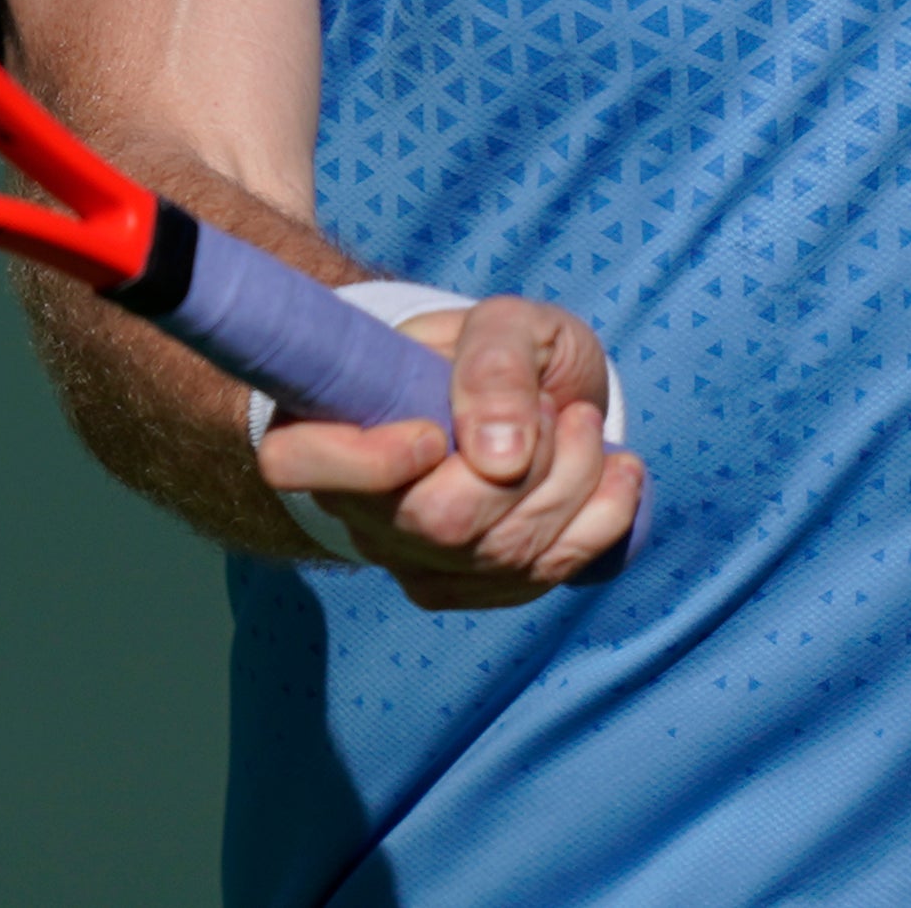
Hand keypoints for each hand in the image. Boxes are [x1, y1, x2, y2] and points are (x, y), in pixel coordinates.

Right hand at [252, 295, 641, 606]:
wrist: (539, 395)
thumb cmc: (502, 351)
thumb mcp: (506, 322)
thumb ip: (495, 364)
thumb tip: (500, 456)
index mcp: (330, 422)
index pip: (295, 464)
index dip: (367, 461)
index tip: (435, 433)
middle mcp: (359, 506)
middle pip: (438, 521)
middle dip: (528, 457)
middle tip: (550, 407)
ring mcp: (414, 558)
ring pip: (504, 552)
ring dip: (574, 476)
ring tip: (580, 423)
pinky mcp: (474, 588)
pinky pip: (548, 573)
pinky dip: (603, 514)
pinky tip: (615, 469)